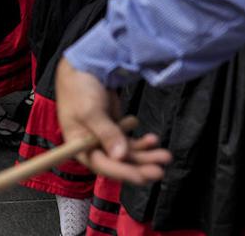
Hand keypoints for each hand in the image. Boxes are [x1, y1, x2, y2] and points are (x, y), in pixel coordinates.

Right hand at [54, 59, 170, 183]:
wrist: (84, 68)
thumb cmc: (79, 90)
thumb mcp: (90, 111)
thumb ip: (106, 133)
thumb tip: (120, 156)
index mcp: (79, 147)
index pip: (101, 165)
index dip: (122, 172)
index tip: (141, 176)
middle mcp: (92, 147)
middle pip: (118, 163)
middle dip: (140, 167)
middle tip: (160, 170)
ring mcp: (105, 139)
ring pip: (128, 154)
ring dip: (146, 156)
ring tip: (165, 156)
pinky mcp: (116, 130)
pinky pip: (131, 142)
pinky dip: (143, 143)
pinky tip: (153, 139)